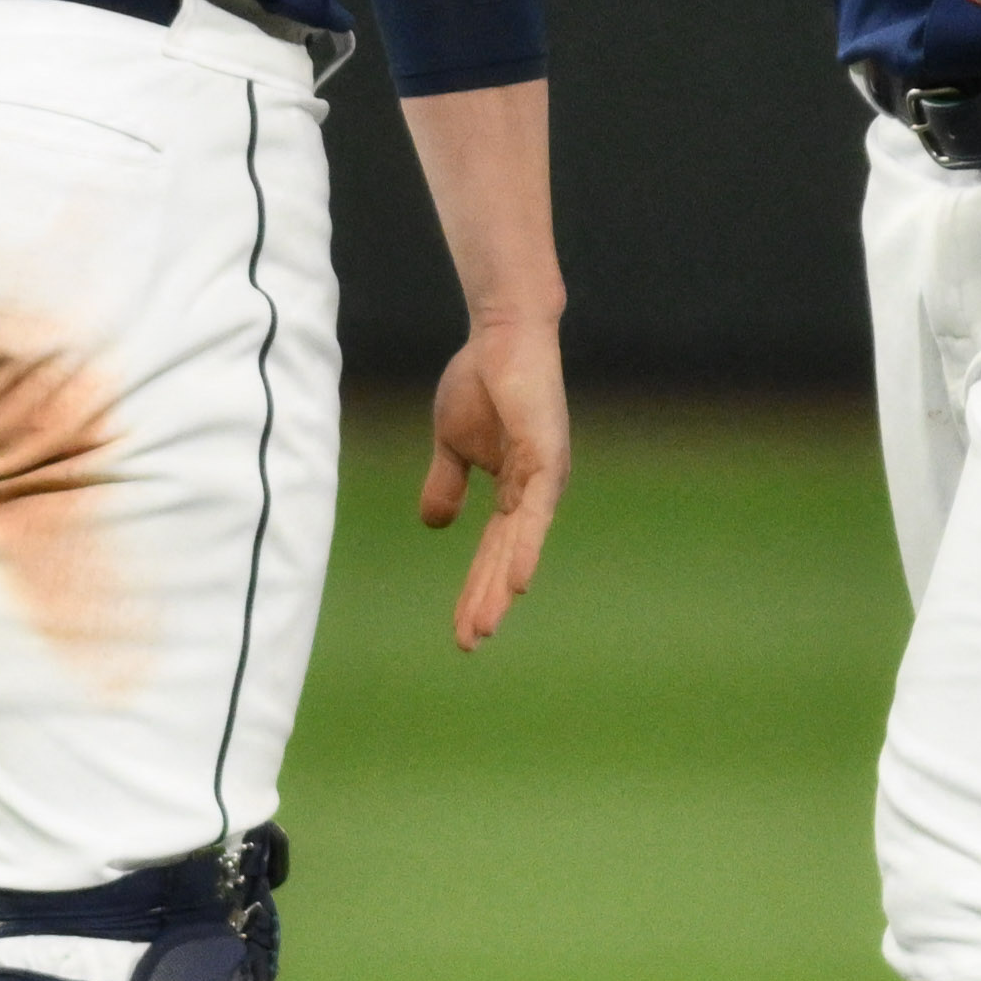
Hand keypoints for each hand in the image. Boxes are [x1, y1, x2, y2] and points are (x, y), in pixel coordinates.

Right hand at [420, 312, 571, 640]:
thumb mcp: (452, 444)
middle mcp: (537, 493)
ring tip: (487, 626)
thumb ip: (447, 483)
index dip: (475, 590)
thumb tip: (435, 524)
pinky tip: (519, 582)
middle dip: (486, 601)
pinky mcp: (545, 457)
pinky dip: (526, 548)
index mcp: (516, 491)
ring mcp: (545, 477)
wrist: (499, 336)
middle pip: (507, 559)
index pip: (492, 552)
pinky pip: (536, 513)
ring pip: (521, 545)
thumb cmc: (480, 383)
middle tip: (470, 644)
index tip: (461, 632)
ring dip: (502, 587)